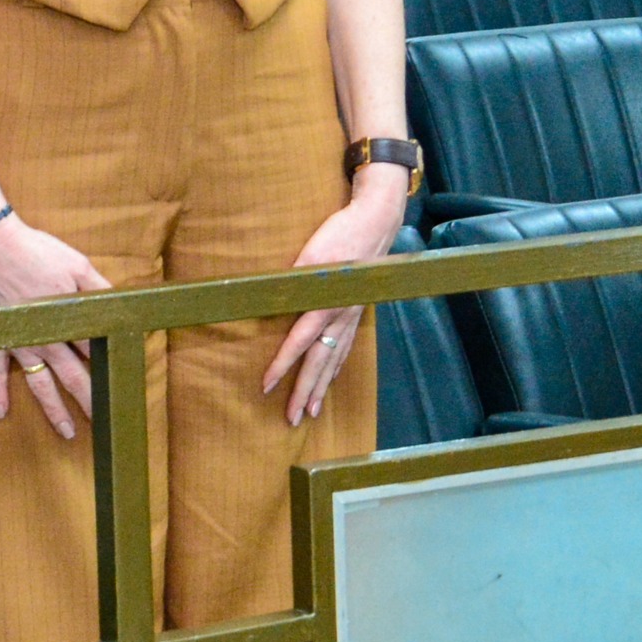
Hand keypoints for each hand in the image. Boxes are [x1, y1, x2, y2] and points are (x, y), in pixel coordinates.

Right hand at [0, 214, 115, 440]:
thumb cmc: (37, 252)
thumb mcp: (78, 265)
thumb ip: (99, 289)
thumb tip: (120, 308)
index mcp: (68, 322)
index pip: (95, 354)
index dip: (110, 370)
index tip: (123, 388)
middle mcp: (45, 341)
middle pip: (72, 378)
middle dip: (89, 401)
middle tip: (103, 425)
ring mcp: (18, 343)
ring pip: (39, 384)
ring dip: (53, 409)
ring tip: (66, 432)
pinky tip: (2, 412)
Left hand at [262, 174, 408, 427]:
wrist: (376, 222)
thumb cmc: (339, 234)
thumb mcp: (309, 253)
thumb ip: (292, 281)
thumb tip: (270, 301)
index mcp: (324, 303)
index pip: (299, 342)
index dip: (282, 366)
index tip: (265, 387)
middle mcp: (339, 316)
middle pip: (319, 362)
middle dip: (305, 391)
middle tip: (292, 419)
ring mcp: (351, 316)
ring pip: (335, 359)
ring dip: (322, 387)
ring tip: (311, 411)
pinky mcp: (357, 311)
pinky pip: (346, 347)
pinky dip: (337, 367)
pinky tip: (331, 379)